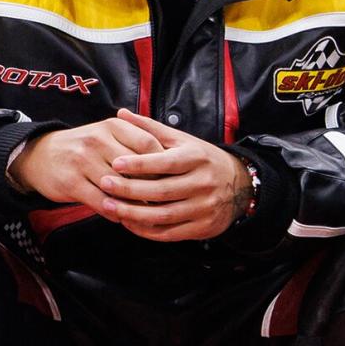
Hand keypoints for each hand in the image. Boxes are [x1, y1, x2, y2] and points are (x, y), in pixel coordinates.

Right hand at [8, 118, 164, 217]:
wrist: (39, 155)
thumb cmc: (85, 148)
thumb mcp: (108, 135)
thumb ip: (134, 142)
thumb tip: (169, 163)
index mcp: (113, 126)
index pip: (148, 143)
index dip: (163, 162)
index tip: (172, 177)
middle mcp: (98, 140)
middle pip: (136, 166)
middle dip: (152, 185)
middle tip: (166, 200)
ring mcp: (83, 160)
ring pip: (119, 186)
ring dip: (135, 203)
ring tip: (149, 214)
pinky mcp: (71, 182)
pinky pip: (100, 201)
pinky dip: (114, 211)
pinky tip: (123, 217)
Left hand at [96, 108, 252, 241]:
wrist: (240, 185)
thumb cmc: (202, 160)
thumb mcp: (183, 141)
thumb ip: (151, 129)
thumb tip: (122, 112)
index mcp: (197, 158)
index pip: (166, 162)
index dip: (140, 164)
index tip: (116, 162)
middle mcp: (203, 183)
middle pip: (162, 190)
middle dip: (130, 189)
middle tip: (104, 184)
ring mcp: (204, 207)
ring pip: (164, 215)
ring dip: (133, 213)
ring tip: (109, 206)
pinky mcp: (202, 227)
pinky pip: (170, 232)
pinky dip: (146, 230)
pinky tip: (128, 222)